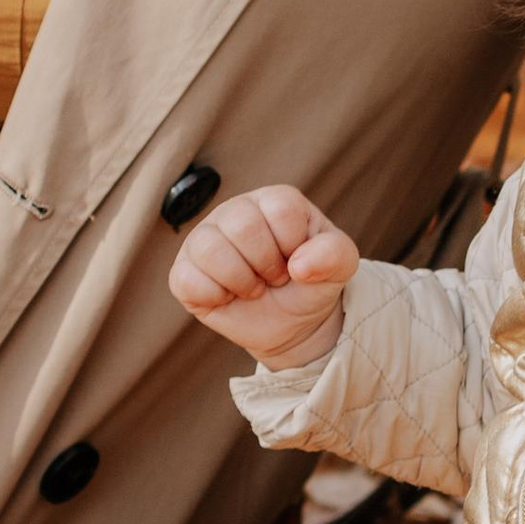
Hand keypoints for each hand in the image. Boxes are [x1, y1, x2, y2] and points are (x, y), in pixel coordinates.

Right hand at [169, 184, 357, 371]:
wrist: (291, 322)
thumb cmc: (311, 282)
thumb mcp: (340, 267)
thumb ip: (335, 255)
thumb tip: (300, 265)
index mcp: (274, 201)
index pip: (281, 210)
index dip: (293, 245)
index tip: (297, 262)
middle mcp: (235, 211)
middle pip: (241, 226)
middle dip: (266, 265)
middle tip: (274, 278)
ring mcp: (205, 239)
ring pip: (209, 248)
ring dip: (240, 281)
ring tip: (253, 288)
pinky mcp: (184, 271)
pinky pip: (187, 279)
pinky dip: (214, 296)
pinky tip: (228, 296)